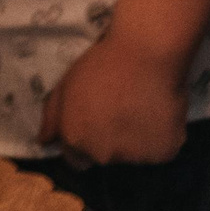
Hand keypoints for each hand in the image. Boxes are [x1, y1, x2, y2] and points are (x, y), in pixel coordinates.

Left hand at [38, 33, 189, 165]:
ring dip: (136, 140)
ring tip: (142, 108)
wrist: (147, 51)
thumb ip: (52, 116)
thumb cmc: (103, 63)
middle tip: (121, 110)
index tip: (98, 122)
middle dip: (110, 141)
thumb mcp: (67, 84)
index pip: (77, 160)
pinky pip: (160, 149)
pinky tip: (160, 112)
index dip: (86, 141)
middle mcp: (102, 155)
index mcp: (76, 140)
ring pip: (133, 156)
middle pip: (104, 157)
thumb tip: (44, 142)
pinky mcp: (164, 151)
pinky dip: (161, 137)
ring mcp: (134, 157)